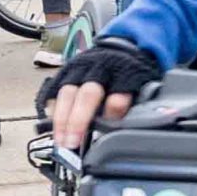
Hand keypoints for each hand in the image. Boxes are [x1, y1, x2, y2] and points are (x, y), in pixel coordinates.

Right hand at [40, 38, 160, 150]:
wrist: (120, 52)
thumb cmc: (132, 76)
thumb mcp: (144, 87)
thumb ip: (138, 105)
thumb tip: (129, 131)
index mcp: (126, 73)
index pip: (120, 94)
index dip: (114, 112)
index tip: (109, 128)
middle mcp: (101, 69)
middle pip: (88, 94)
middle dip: (79, 120)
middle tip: (73, 143)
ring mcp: (80, 69)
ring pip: (67, 93)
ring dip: (62, 119)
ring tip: (61, 141)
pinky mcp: (66, 72)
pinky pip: (54, 90)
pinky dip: (52, 109)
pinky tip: (52, 127)